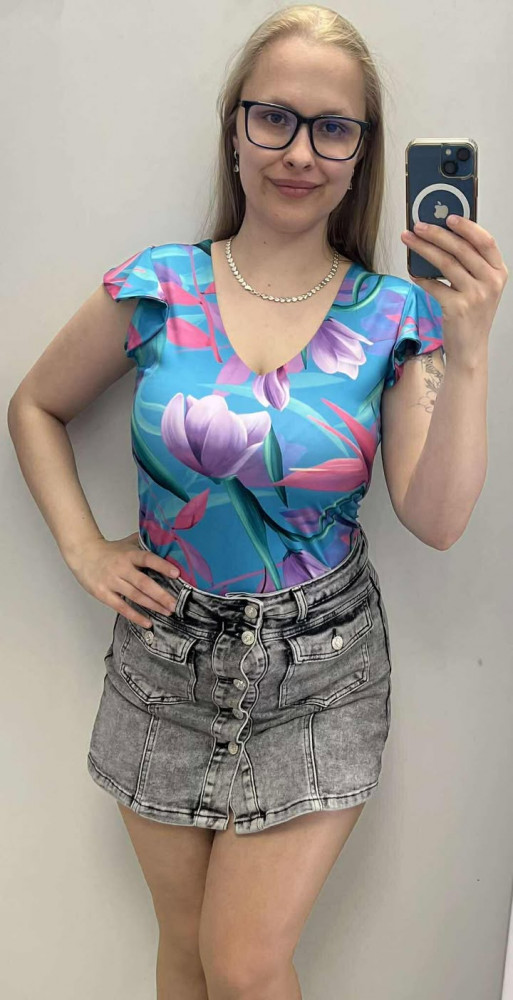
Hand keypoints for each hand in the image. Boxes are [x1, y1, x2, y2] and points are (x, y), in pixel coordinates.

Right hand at [68, 531, 179, 626]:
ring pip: (135, 596)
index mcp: (129, 554)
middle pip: (143, 583)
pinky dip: (135, 616)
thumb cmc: (109, 550)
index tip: (176, 573)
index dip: (162, 566)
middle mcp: (121, 568)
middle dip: (161, 595)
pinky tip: (147, 623)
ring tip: (167, 612)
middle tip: (175, 604)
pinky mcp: (104, 594)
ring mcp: (112, 582)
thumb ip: (145, 541)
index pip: (147, 559)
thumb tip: (167, 538)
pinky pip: (122, 607)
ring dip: (153, 606)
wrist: (82, 554)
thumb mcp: (127, 542)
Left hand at [401, 216, 508, 366]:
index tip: (449, 217)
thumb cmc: (473, 315)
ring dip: (423, 249)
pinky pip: (434, 286)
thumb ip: (470, 265)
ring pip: (445, 263)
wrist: (470, 348)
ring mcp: (475, 296)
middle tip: (418, 226)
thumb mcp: (480, 288)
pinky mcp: (458, 308)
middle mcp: (490, 283)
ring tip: (409, 240)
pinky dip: (421, 277)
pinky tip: (413, 271)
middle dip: (436, 233)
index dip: (468, 227)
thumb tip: (444, 237)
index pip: (486, 242)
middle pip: (461, 249)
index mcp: (499, 273)